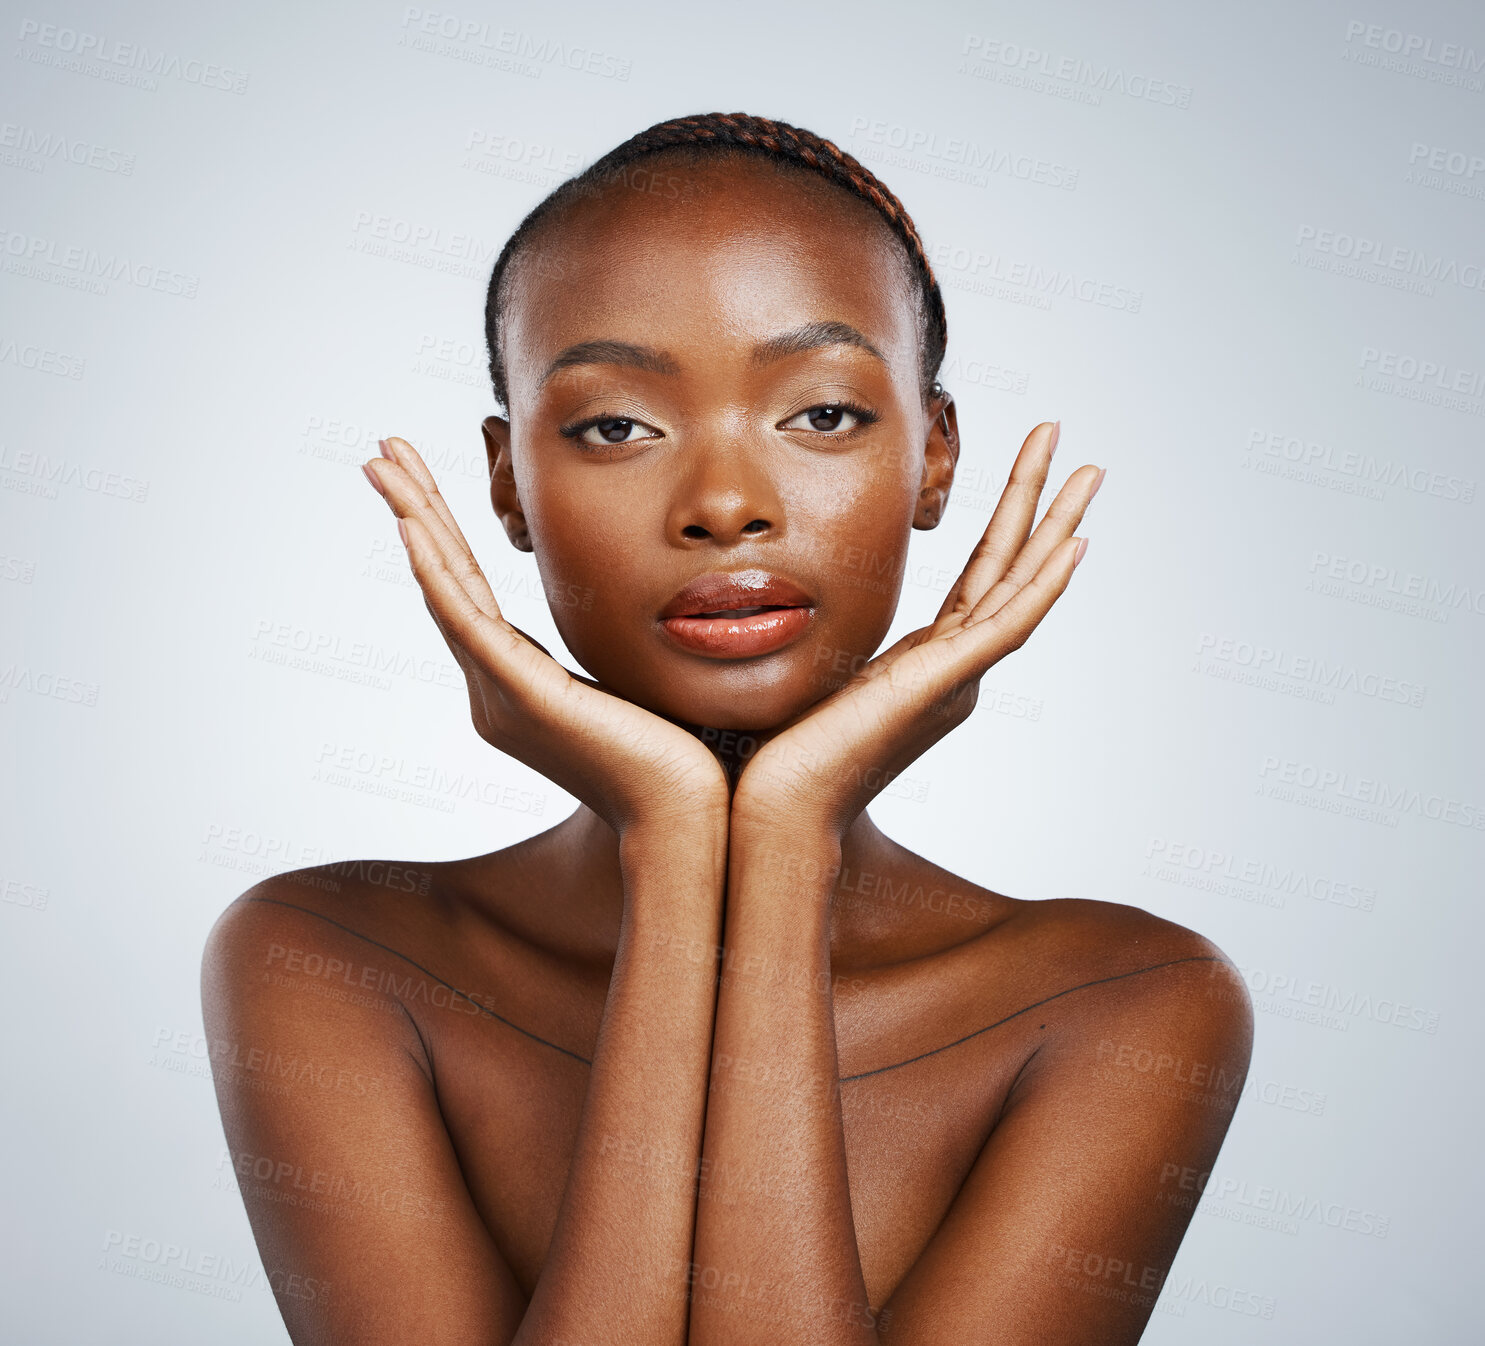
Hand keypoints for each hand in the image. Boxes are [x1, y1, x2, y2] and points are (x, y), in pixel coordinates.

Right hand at [362, 437, 728, 835]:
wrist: (686, 820)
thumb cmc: (676, 762)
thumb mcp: (635, 683)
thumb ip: (614, 650)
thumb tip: (644, 606)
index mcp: (518, 684)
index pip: (470, 591)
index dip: (443, 531)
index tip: (423, 476)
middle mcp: (495, 689)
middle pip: (444, 580)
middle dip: (415, 508)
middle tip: (382, 451)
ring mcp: (503, 695)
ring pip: (445, 591)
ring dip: (414, 520)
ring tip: (383, 463)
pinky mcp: (525, 699)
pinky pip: (469, 625)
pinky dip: (438, 575)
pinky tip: (414, 528)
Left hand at [731, 421, 1099, 842]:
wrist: (779, 809)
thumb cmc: (783, 755)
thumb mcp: (813, 676)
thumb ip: (827, 644)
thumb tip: (788, 611)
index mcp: (925, 664)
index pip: (980, 580)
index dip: (1008, 527)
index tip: (1030, 479)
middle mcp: (953, 669)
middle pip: (1012, 571)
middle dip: (1047, 508)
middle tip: (1086, 457)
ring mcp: (954, 678)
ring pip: (1020, 586)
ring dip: (1057, 525)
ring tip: (1091, 470)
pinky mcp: (940, 686)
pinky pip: (1005, 627)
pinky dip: (1042, 587)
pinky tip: (1071, 547)